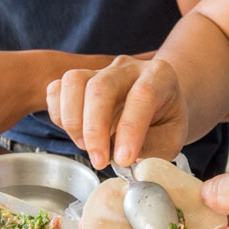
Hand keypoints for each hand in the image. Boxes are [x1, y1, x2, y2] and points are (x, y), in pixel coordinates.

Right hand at [46, 55, 188, 168]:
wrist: (159, 106)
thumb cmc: (165, 123)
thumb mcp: (172, 140)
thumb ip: (151, 147)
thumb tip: (121, 158)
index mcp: (160, 76)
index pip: (142, 95)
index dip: (130, 129)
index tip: (124, 159)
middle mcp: (128, 67)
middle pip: (102, 87)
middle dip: (95, 129)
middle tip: (99, 160)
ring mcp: (101, 70)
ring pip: (74, 81)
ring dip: (73, 120)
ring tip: (86, 146)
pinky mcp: (79, 80)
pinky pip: (57, 89)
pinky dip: (59, 115)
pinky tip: (75, 134)